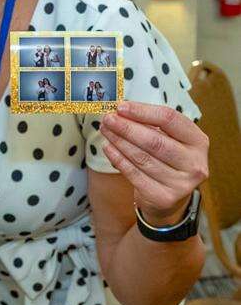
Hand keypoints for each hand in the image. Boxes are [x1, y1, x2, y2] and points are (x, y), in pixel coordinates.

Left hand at [100, 101, 208, 226]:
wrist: (170, 196)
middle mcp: (195, 163)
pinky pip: (135, 174)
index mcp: (198, 140)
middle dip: (127, 128)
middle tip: (108, 119)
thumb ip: (148, 124)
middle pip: (155, 141)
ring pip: (143, 158)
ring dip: (119, 142)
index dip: (143, 111)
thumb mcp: (167, 138)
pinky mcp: (164, 197)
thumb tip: (119, 112)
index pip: (170, 119)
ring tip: (105, 130)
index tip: (121, 106)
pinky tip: (108, 148)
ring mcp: (181, 183)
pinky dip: (118, 159)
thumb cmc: (166, 159)